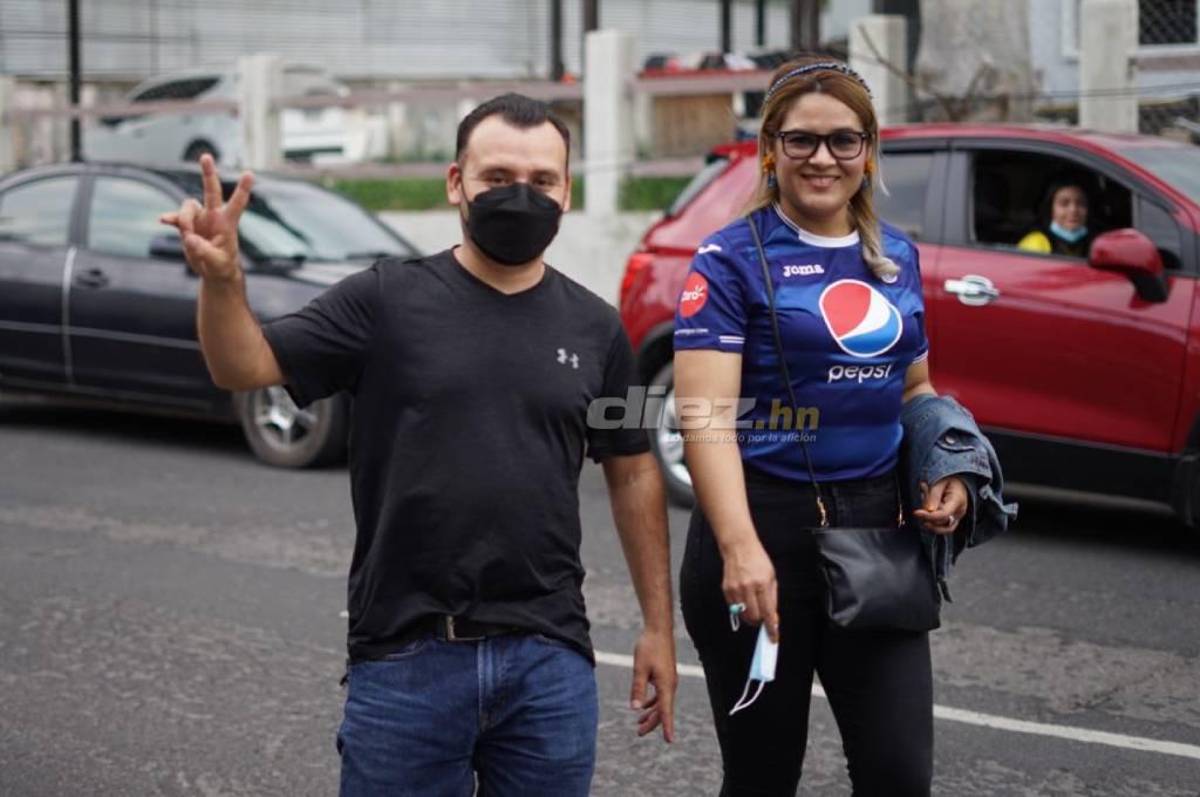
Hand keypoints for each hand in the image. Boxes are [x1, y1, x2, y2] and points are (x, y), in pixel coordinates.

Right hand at [159, 153, 253, 281]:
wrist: (213, 271)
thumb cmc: (222, 266)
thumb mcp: (217, 263)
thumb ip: (204, 251)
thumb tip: (189, 238)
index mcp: (227, 223)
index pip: (237, 203)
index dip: (243, 188)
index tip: (250, 173)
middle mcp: (213, 216)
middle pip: (211, 190)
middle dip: (208, 173)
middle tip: (206, 156)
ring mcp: (199, 219)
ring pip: (187, 207)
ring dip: (184, 221)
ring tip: (189, 239)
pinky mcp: (186, 226)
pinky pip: (175, 218)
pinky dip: (170, 218)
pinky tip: (163, 220)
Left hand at [629, 629, 676, 741]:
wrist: (658, 630)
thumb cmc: (649, 647)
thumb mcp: (640, 669)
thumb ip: (638, 689)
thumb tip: (635, 708)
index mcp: (666, 685)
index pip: (666, 711)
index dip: (667, 727)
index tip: (669, 741)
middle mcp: (670, 685)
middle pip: (663, 710)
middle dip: (652, 723)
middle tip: (639, 733)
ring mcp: (668, 680)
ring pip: (661, 703)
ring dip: (651, 714)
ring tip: (639, 723)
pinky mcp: (665, 675)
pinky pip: (660, 695)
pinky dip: (652, 702)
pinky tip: (643, 706)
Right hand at [721, 538, 778, 641]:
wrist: (739, 548)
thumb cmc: (758, 560)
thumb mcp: (772, 577)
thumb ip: (772, 598)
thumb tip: (773, 617)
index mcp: (763, 584)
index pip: (768, 613)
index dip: (771, 628)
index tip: (773, 637)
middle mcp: (748, 587)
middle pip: (754, 617)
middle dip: (760, 622)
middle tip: (763, 618)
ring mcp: (736, 589)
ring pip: (743, 615)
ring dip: (750, 617)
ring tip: (754, 608)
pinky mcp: (727, 589)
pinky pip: (734, 608)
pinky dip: (740, 609)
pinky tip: (744, 599)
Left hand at [913, 476, 969, 535]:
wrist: (958, 481)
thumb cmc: (950, 479)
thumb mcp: (940, 481)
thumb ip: (934, 495)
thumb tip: (929, 510)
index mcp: (958, 500)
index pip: (943, 515)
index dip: (928, 516)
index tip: (916, 513)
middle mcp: (959, 512)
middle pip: (941, 523)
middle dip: (927, 516)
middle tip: (921, 503)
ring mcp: (956, 517)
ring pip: (940, 527)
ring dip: (928, 519)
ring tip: (924, 503)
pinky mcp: (951, 520)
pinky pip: (939, 525)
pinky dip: (929, 519)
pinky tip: (926, 507)